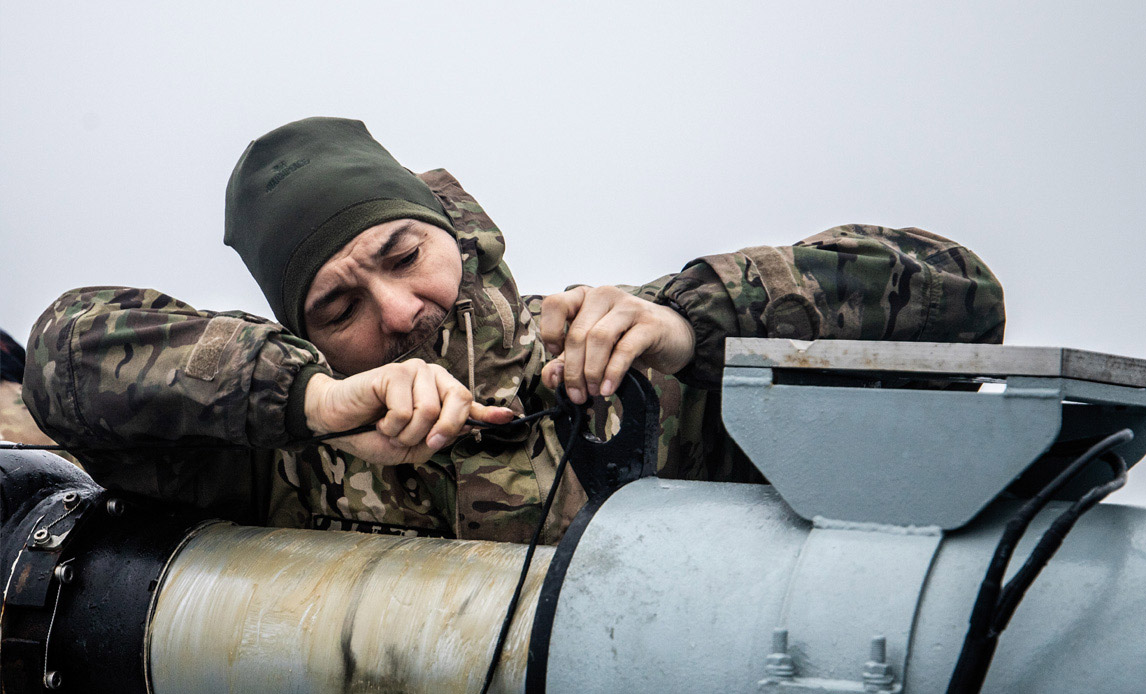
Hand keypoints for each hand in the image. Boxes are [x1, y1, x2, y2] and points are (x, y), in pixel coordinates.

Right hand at [303, 360, 514, 464]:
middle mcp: (431, 377)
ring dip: (407, 433)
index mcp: (440, 393)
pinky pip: (405, 411)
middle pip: (459, 402)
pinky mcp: (393, 373)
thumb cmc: (374, 433)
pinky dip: (391, 426)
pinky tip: (379, 419)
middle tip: (424, 442)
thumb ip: (441, 437)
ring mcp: (414, 371)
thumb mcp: (414, 445)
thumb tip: (471, 428)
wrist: (336, 423)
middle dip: (444, 430)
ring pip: (429, 412)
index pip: (469, 402)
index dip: (489, 412)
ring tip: (390, 428)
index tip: (508, 418)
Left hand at [539, 286, 694, 403]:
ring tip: (592, 392)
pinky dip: (612, 373)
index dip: (550, 333)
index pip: (554, 305)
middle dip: (573, 370)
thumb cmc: (627, 340)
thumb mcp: (593, 350)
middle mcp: (604, 296)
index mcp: (584, 297)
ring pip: (598, 339)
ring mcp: (628, 306)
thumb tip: (550, 378)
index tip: (557, 356)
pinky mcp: (649, 323)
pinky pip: (624, 349)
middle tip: (576, 394)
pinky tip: (608, 389)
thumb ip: (567, 361)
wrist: (673, 336)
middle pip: (577, 333)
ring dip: (591, 371)